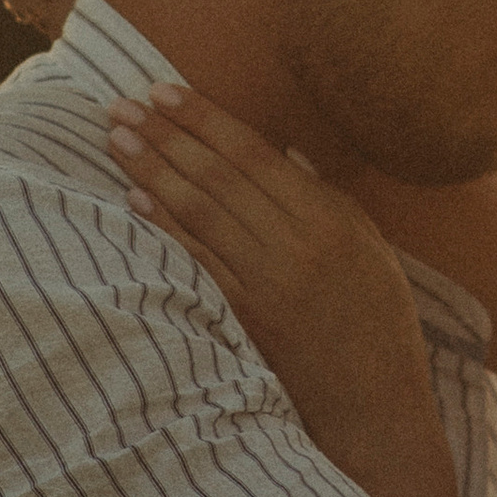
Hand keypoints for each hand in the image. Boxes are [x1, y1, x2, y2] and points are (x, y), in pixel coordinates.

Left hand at [109, 84, 464, 496]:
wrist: (377, 407)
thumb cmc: (378, 323)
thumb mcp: (368, 248)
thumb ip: (326, 198)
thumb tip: (285, 153)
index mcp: (330, 218)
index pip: (255, 153)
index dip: (206, 118)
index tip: (164, 90)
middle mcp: (299, 245)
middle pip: (220, 176)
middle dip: (168, 135)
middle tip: (122, 105)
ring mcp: (270, 284)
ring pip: (202, 213)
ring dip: (154, 172)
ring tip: (119, 139)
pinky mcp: (248, 321)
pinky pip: (198, 264)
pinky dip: (165, 229)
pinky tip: (134, 201)